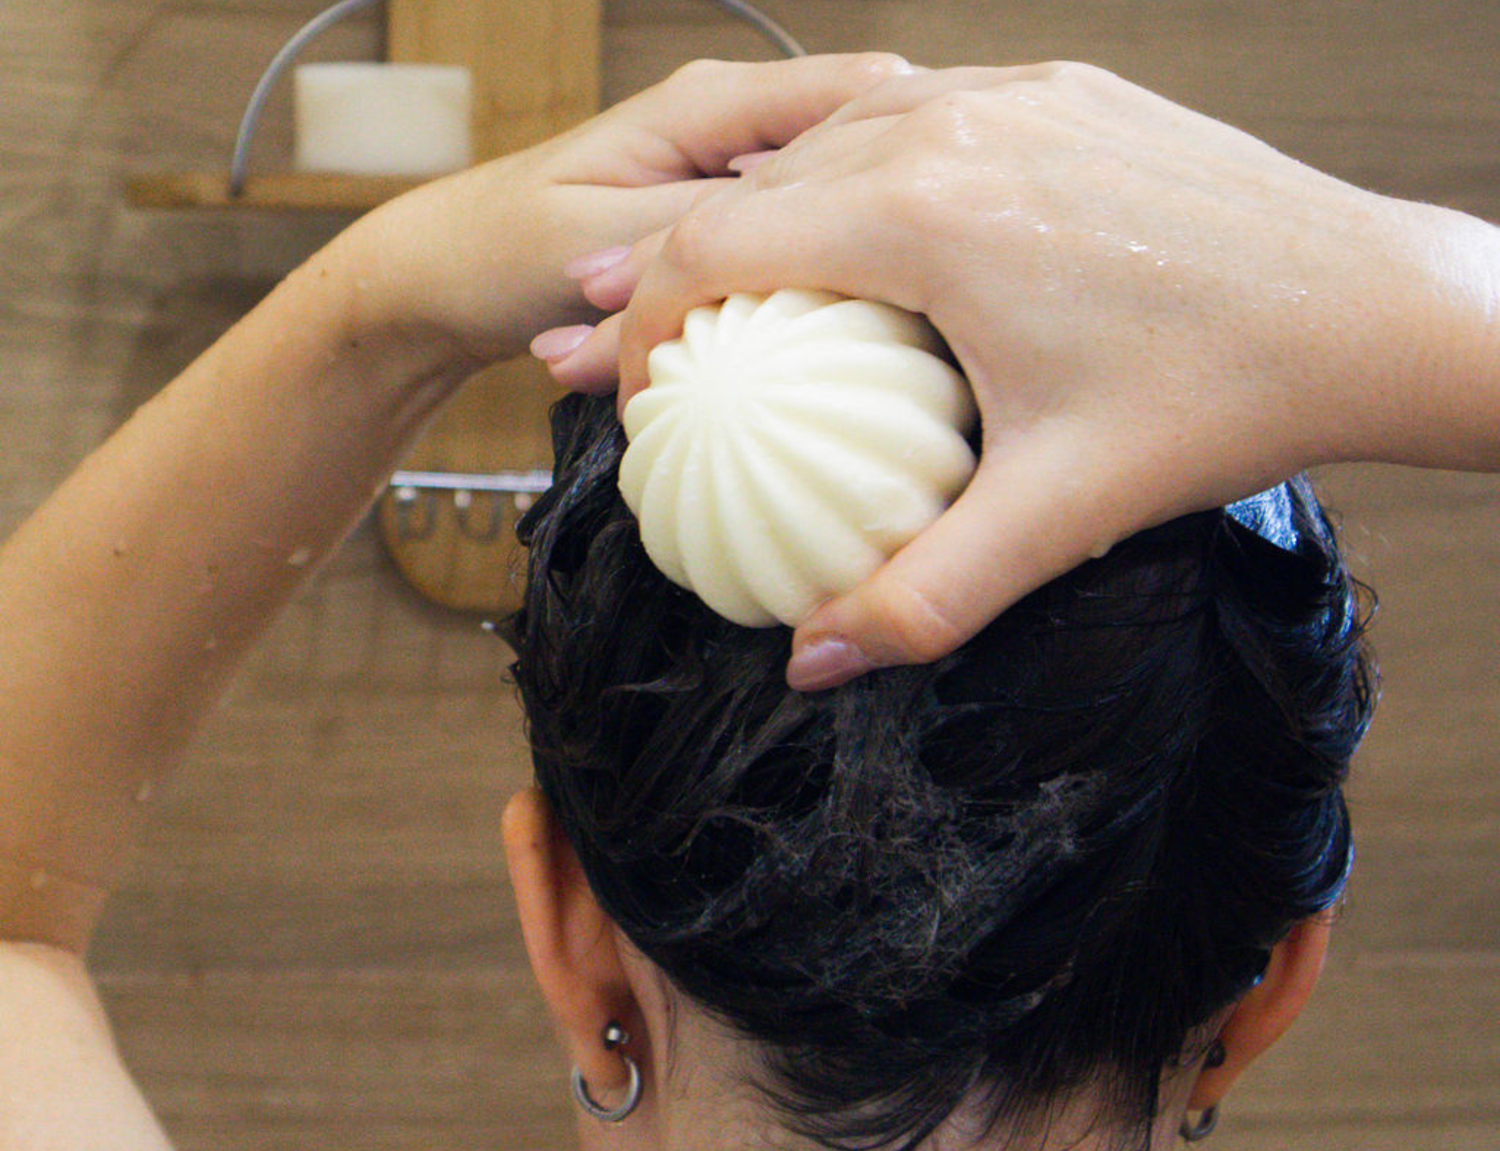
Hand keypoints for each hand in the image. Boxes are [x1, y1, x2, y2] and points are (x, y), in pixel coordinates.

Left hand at [343, 52, 911, 369]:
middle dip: (888, 232)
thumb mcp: (596, 241)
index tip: (960, 232)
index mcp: (711, 104)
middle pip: (853, 164)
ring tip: (885, 345)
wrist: (440, 288)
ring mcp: (726, 191)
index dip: (918, 156)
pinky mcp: (715, 242)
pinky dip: (793, 312)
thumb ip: (695, 234)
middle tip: (936, 309)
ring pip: (821, 226)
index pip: (856, 97)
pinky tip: (812, 360)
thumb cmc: (493, 251)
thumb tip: (793, 244)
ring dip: (840, 285)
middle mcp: (730, 134)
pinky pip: (782, 269)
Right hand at [541, 63, 1499, 687]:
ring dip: (764, 209)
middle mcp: (954, 124)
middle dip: (678, 259)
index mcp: (928, 215)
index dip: (645, 314)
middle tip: (636, 333)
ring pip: (833, 136)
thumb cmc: (1220, 398)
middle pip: (757, 181)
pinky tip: (857, 233)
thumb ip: (923, 595)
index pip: (720, 244)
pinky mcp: (1065, 92)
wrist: (1369, 304)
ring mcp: (1014, 92)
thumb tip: (814, 663)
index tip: (629, 382)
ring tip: (723, 282)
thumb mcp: (1059, 513)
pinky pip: (917, 117)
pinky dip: (855, 176)